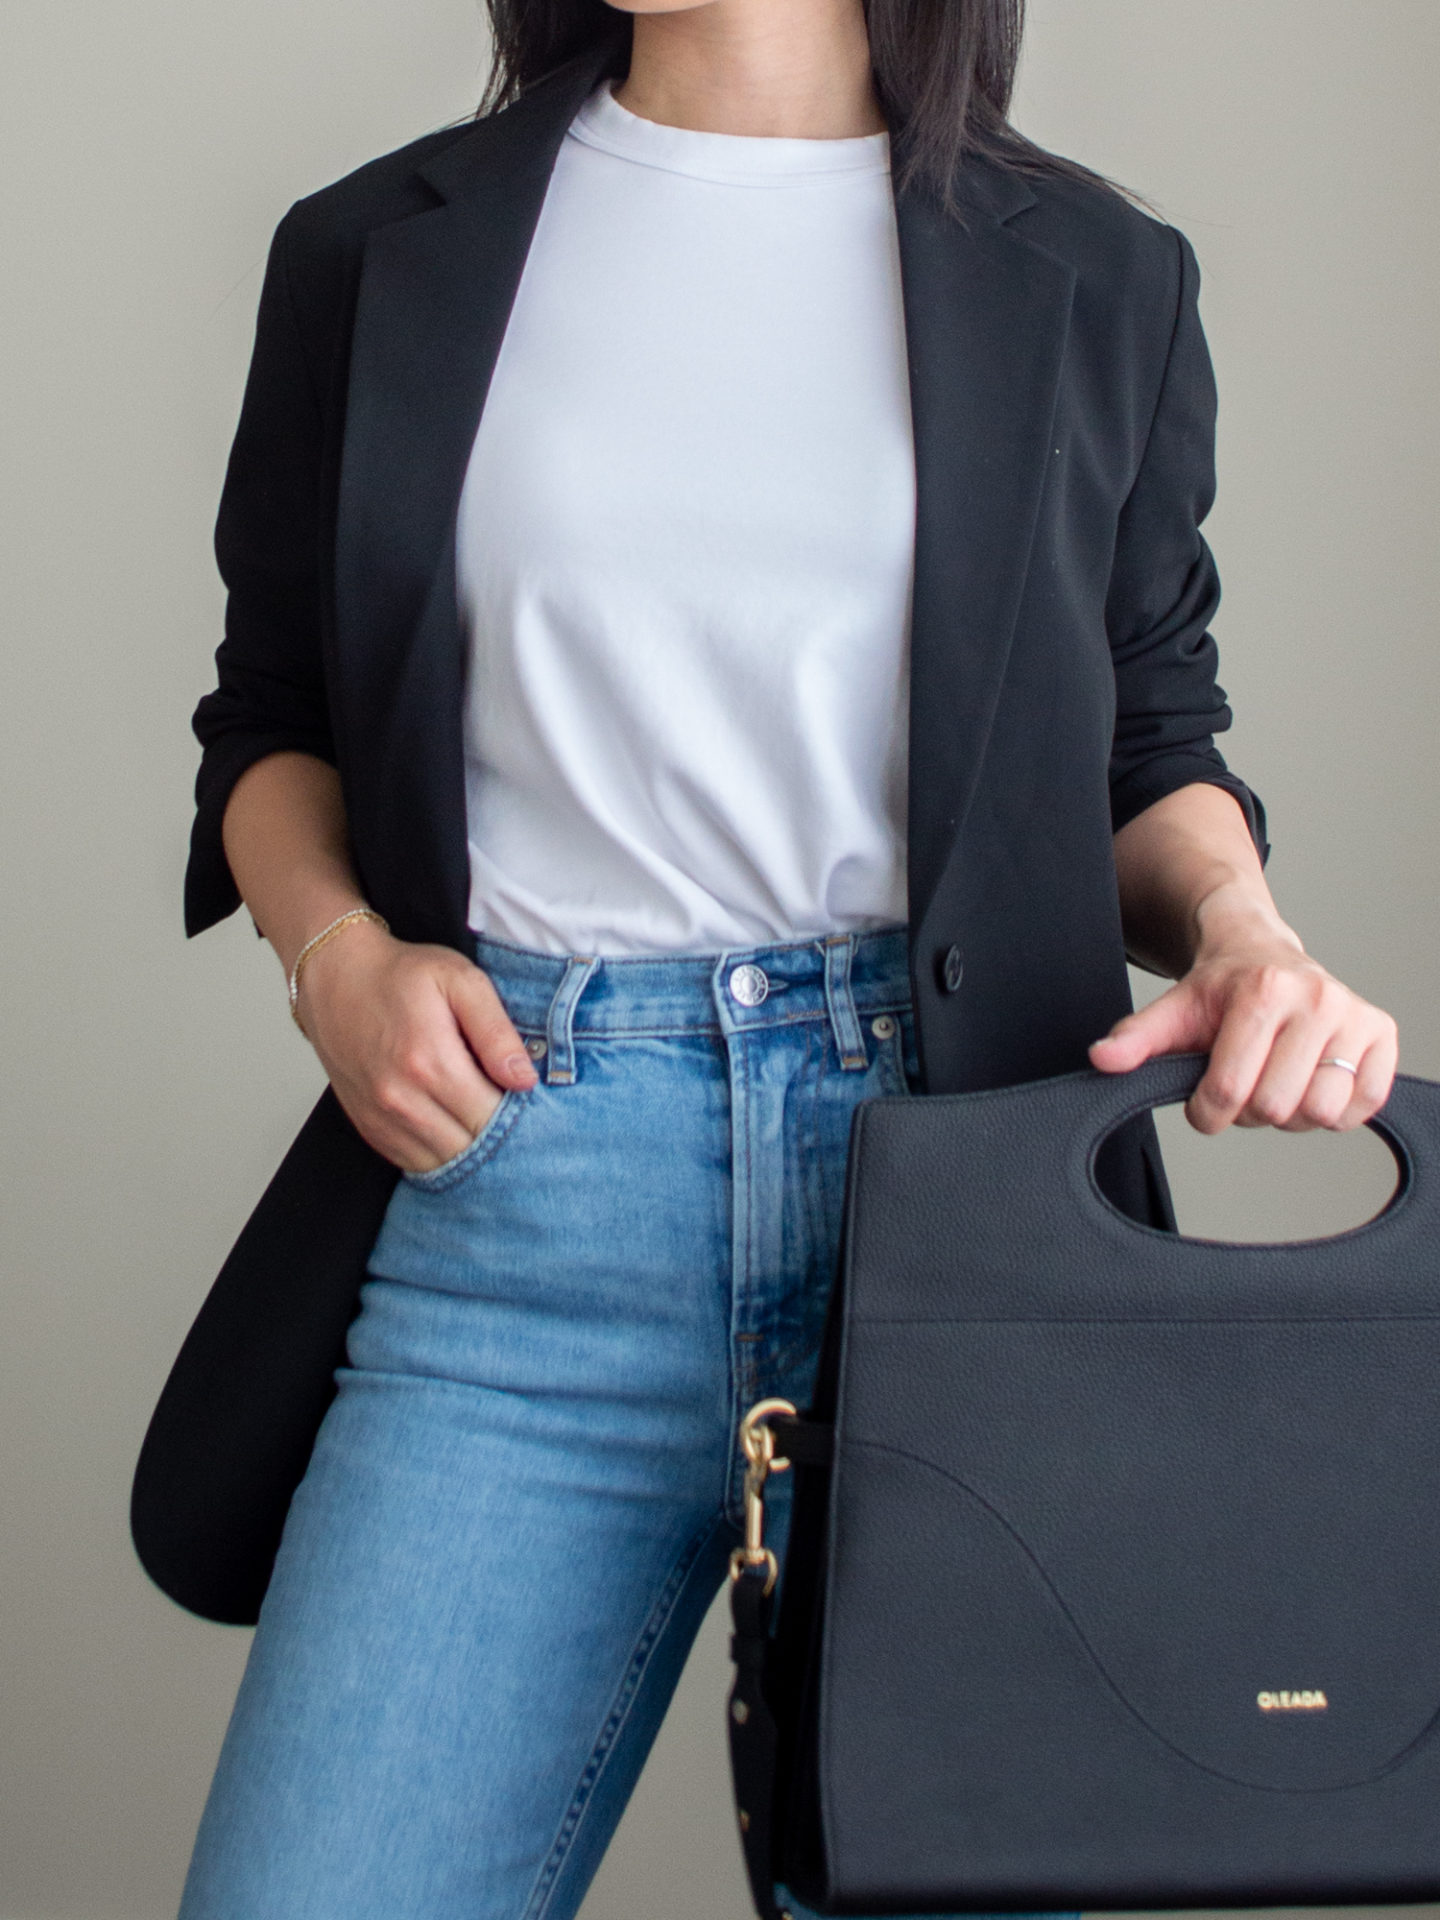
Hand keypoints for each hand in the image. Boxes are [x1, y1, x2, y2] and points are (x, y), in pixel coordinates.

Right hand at [293, 918, 538, 1171]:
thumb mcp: (460, 981)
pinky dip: (441, 1153)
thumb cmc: (401, 975)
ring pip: (444, 1162)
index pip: (492, 1116)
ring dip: (470, 1146)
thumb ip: (496, 1032)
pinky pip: (415, 1162)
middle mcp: (401, 1098)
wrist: (335, 978)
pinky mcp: (369, 1127)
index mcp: (430, 1061)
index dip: (518, 1111)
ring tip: (480, 1113)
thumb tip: (525, 1080)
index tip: (524, 1094)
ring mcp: (381, 1117)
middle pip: (470, 1145)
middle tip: (508, 1105)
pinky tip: (453, 1126)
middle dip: (498, 1132)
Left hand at [1089, 910, 1398, 1133]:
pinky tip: (1311, 1083)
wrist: (1263, 951)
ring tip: (1277, 1081)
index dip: (1207, 1112)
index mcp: (1262, 991)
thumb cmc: (1219, 989)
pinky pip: (1364, 1107)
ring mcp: (1355, 1016)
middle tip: (1245, 1082)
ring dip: (1292, 1114)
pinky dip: (1335, 1112)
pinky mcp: (1383, 1035)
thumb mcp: (1173, 1009)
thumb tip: (1100, 1059)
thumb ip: (1136, 1038)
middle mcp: (1317, 999)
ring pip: (1321, 1112)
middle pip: (1276, 1108)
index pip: (1229, 1091)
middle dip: (1249, 1111)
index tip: (1204, 1100)